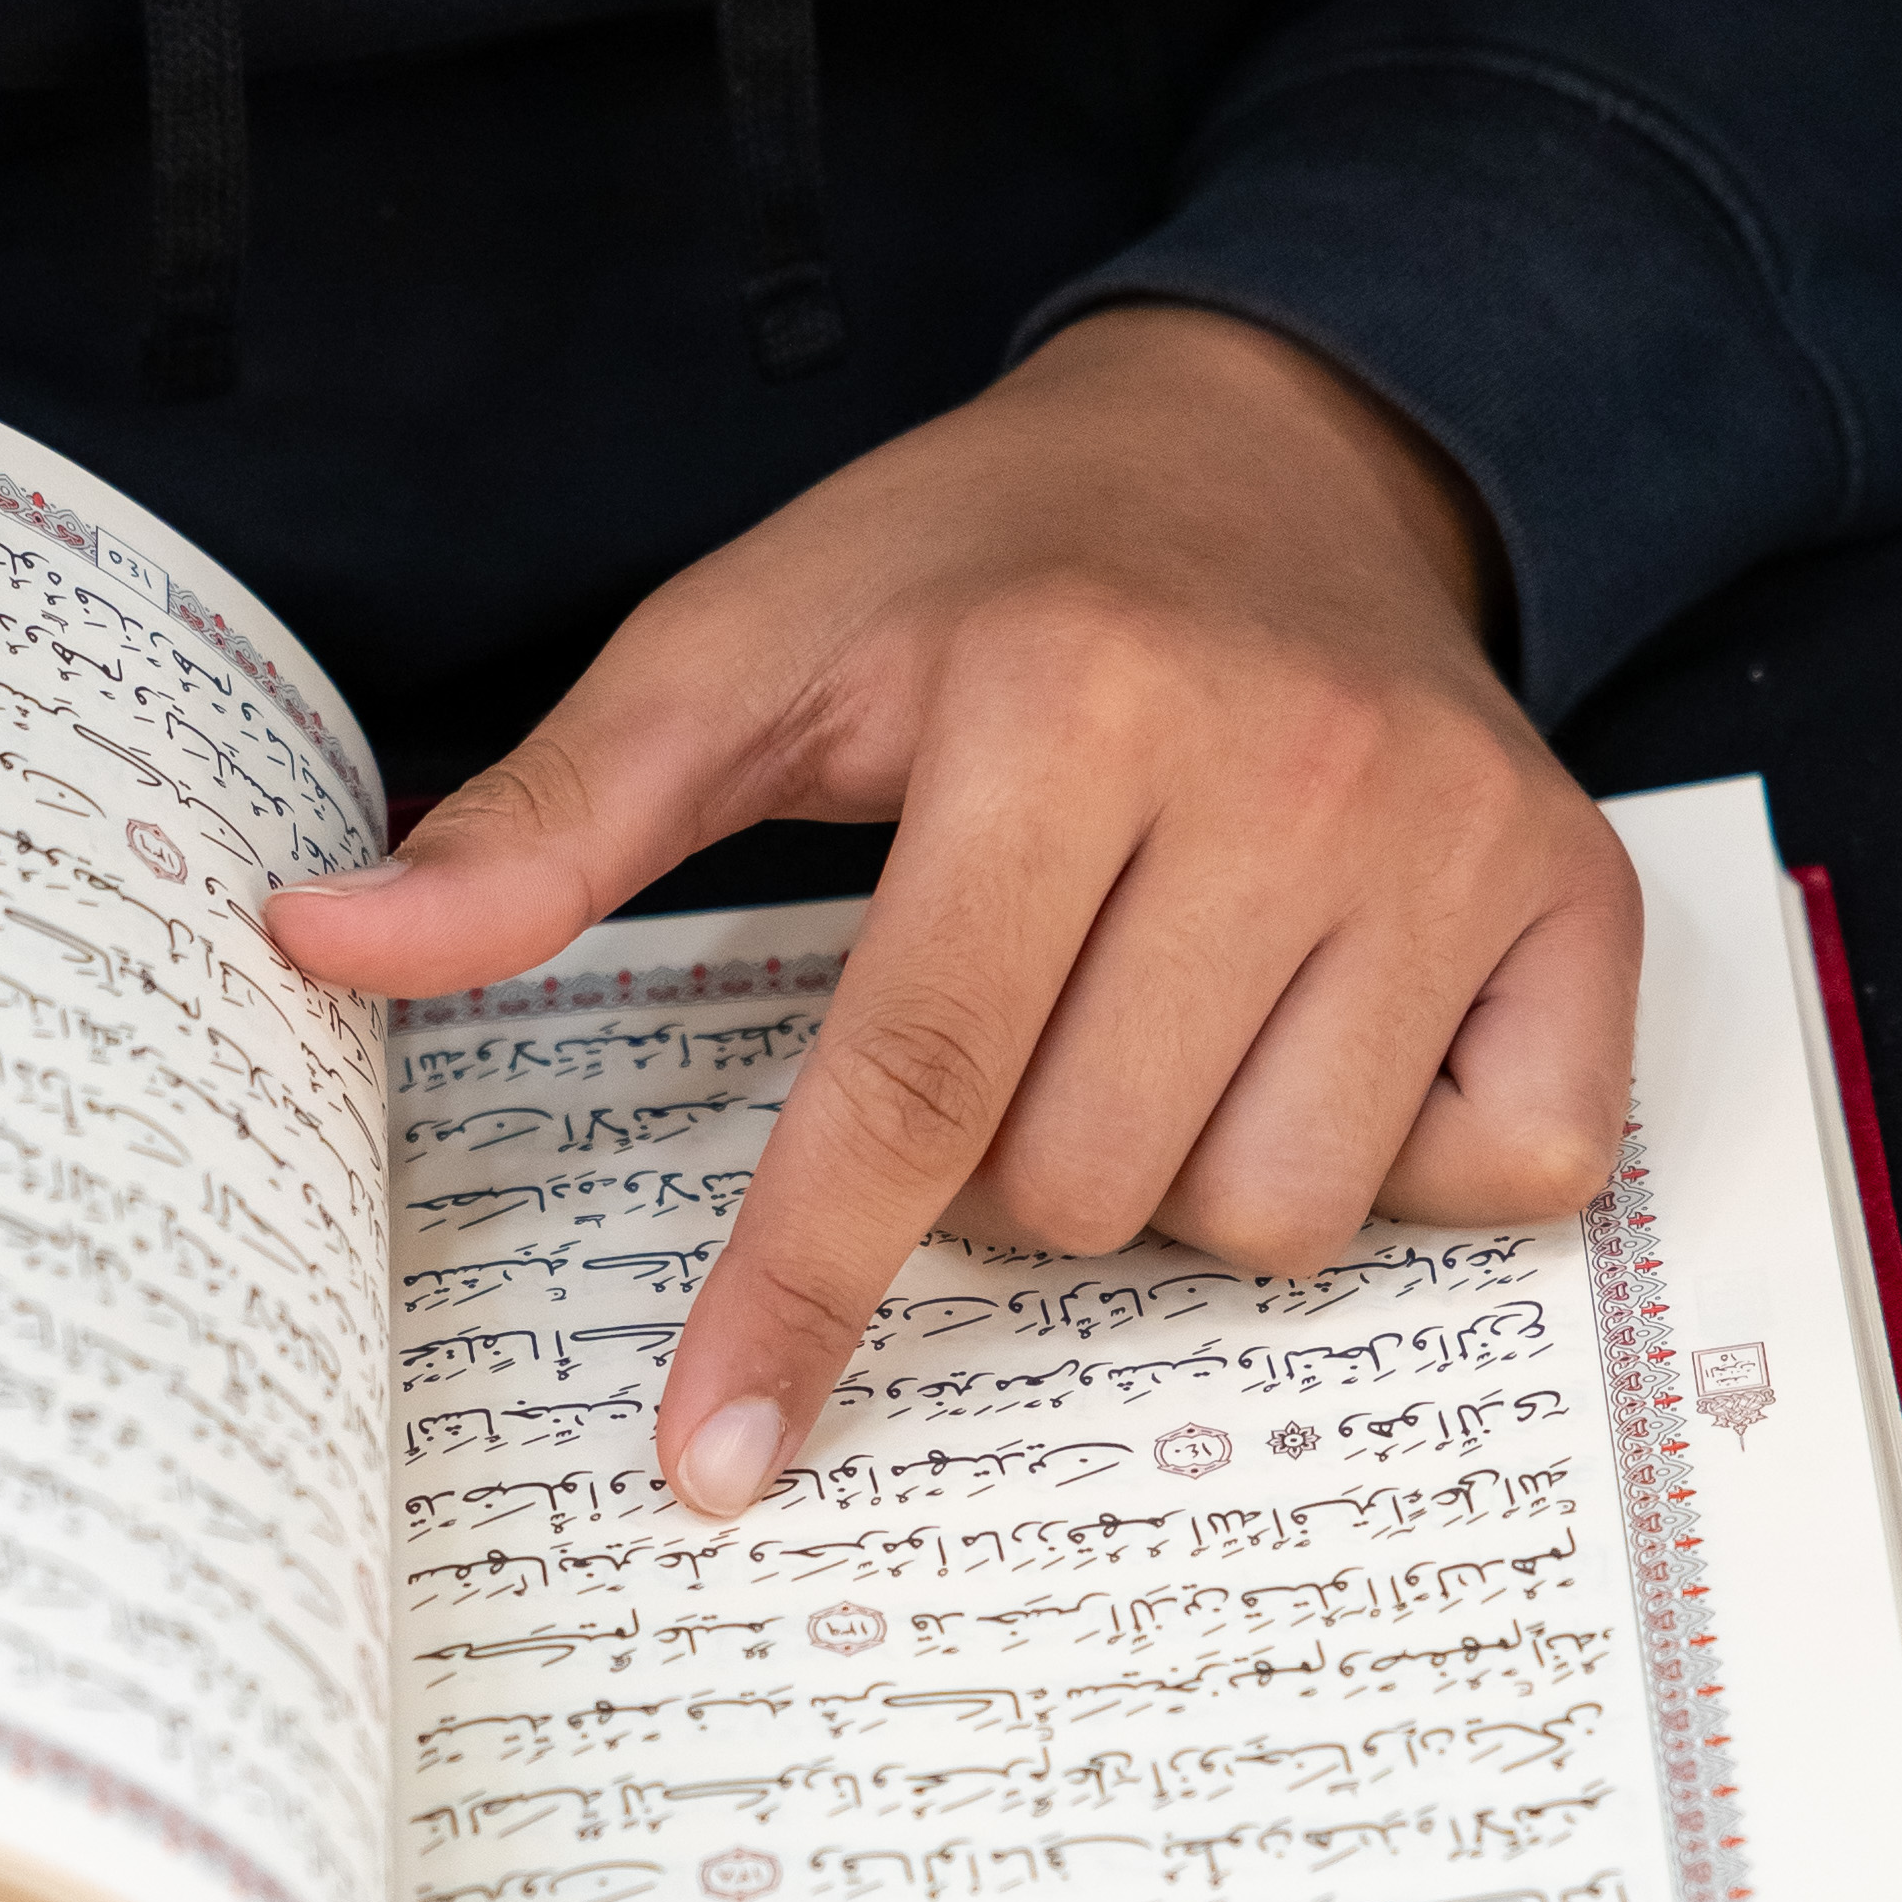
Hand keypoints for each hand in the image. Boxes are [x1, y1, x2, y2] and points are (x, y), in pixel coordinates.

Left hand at [264, 304, 1639, 1516]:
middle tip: (1021, 1000)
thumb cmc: (992, 568)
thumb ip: (551, 819)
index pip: (910, 1085)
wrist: (1278, 441)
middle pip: (1089, 1190)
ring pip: (1273, 1221)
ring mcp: (1459, 841)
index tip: (713, 1460)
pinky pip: (1493, 1187)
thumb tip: (319, 943)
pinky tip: (1335, 1031)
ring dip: (1184, 1175)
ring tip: (1166, 1002)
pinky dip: (1402, 1167)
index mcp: (1066, 699)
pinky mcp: (1581, 906)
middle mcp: (1288, 767)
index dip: (800, 1291)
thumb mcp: (752, 640)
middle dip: (1012, 1170)